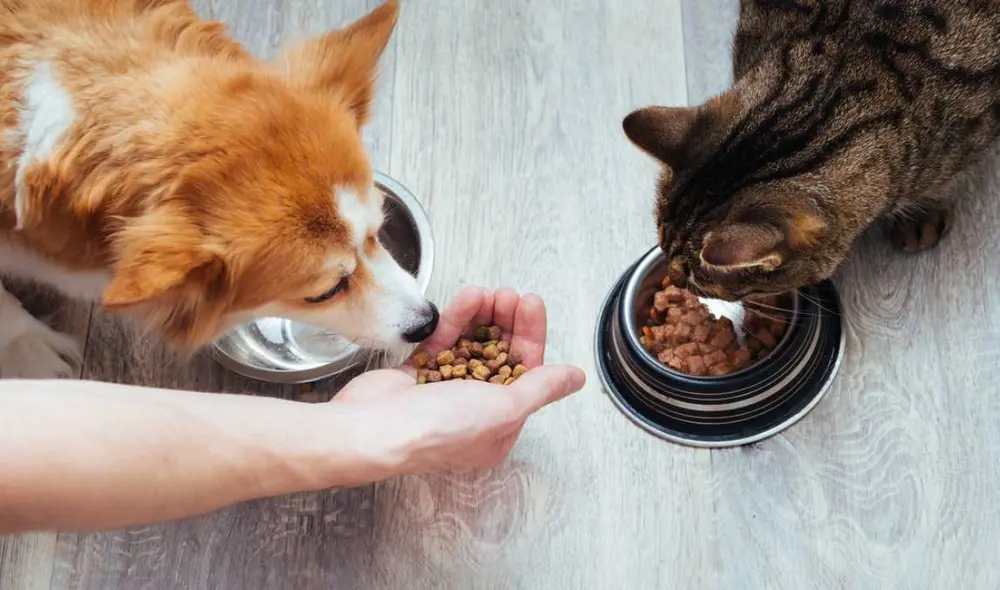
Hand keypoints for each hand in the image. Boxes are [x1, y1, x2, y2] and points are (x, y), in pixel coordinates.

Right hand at [329, 287, 584, 479]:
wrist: (372, 429)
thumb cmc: (438, 429)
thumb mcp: (503, 409)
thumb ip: (540, 388)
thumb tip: (575, 378)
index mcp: (498, 428)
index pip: (525, 373)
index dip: (530, 336)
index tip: (530, 304)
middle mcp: (473, 411)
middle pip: (499, 356)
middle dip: (507, 323)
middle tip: (510, 295)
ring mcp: (443, 392)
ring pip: (472, 345)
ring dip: (483, 317)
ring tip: (488, 292)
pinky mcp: (417, 374)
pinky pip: (444, 342)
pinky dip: (457, 320)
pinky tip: (468, 297)